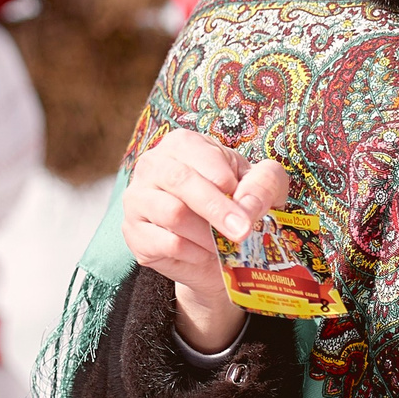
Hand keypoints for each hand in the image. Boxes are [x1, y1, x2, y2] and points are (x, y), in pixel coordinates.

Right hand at [123, 129, 290, 352]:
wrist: (216, 249)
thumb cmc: (235, 203)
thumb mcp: (260, 185)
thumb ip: (264, 183)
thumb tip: (248, 204)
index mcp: (181, 144)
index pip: (198, 154)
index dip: (225, 179)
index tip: (245, 201)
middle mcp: (151, 166)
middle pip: (181, 181)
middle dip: (217, 208)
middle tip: (242, 231)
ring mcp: (137, 200)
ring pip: (173, 214)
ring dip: (207, 234)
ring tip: (225, 243)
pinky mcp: (134, 234)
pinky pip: (167, 243)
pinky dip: (195, 252)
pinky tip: (205, 254)